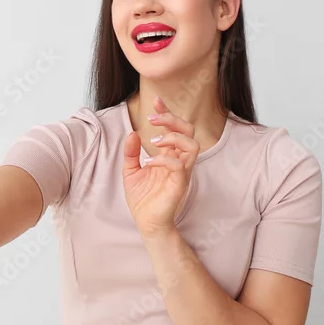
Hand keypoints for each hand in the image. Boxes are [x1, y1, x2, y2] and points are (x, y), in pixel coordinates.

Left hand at [122, 96, 200, 239]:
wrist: (146, 223)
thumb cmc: (142, 199)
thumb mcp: (131, 172)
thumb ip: (131, 153)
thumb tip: (132, 133)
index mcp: (170, 155)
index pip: (174, 128)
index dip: (167, 113)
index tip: (156, 101)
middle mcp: (179, 161)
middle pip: (188, 131)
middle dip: (172, 120)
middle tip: (152, 120)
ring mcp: (182, 172)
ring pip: (192, 145)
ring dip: (173, 137)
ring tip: (154, 140)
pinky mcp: (180, 184)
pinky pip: (179, 165)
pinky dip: (164, 159)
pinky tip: (149, 161)